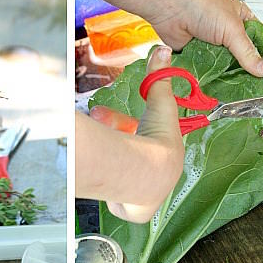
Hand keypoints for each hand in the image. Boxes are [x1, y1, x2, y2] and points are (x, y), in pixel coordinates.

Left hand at [76, 0, 262, 77]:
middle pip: (240, 57)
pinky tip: (214, 87)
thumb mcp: (232, 28)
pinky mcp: (194, 53)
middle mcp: (225, 31)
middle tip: (254, 89)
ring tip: (236, 92)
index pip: (258, 41)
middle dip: (244, 71)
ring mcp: (209, 44)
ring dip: (225, 75)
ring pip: (222, 65)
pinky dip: (207, 76)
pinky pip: (204, 69)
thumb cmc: (199, 4)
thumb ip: (247, 52)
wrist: (168, 6)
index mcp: (240, 18)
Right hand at [88, 45, 183, 222]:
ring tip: (95, 147)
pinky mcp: (131, 210)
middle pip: (130, 157)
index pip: (143, 138)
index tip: (109, 117)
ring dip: (108, 160)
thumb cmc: (155, 140)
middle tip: (97, 124)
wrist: (146, 171)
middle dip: (112, 138)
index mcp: (166, 155)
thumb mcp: (159, 104)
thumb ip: (159, 77)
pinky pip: (118, 201)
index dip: (126, 125)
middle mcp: (158, 178)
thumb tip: (164, 51)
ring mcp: (145, 196)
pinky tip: (102, 180)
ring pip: (122, 178)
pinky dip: (110, 190)